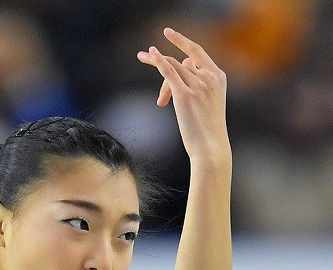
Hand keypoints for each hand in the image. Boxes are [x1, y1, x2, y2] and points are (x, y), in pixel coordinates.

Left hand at [137, 28, 229, 160]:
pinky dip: (158, 61)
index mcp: (218, 77)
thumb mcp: (206, 102)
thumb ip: (197, 84)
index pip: (197, 53)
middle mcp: (209, 77)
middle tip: (145, 61)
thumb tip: (181, 70)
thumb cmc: (206, 128)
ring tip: (140, 57)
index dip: (182, 41)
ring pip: (172, 67)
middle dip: (162, 66)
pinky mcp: (184, 95)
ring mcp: (198, 85)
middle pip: (180, 62)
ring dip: (155, 66)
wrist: (210, 146)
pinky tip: (149, 55)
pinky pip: (169, 72)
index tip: (168, 33)